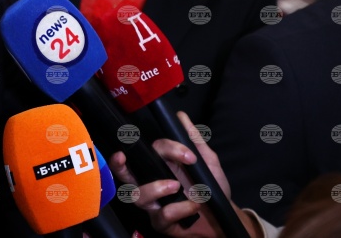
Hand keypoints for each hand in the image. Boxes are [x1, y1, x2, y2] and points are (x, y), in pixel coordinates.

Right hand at [109, 112, 261, 237]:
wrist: (223, 216)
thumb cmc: (211, 188)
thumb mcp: (206, 161)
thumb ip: (194, 139)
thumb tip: (181, 116)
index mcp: (159, 166)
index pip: (151, 151)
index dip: (166, 149)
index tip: (188, 155)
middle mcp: (150, 183)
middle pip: (124, 173)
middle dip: (117, 164)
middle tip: (121, 156)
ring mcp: (154, 204)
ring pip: (138, 195)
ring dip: (156, 188)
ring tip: (177, 186)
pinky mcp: (161, 223)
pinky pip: (162, 216)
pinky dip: (179, 209)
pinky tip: (193, 206)